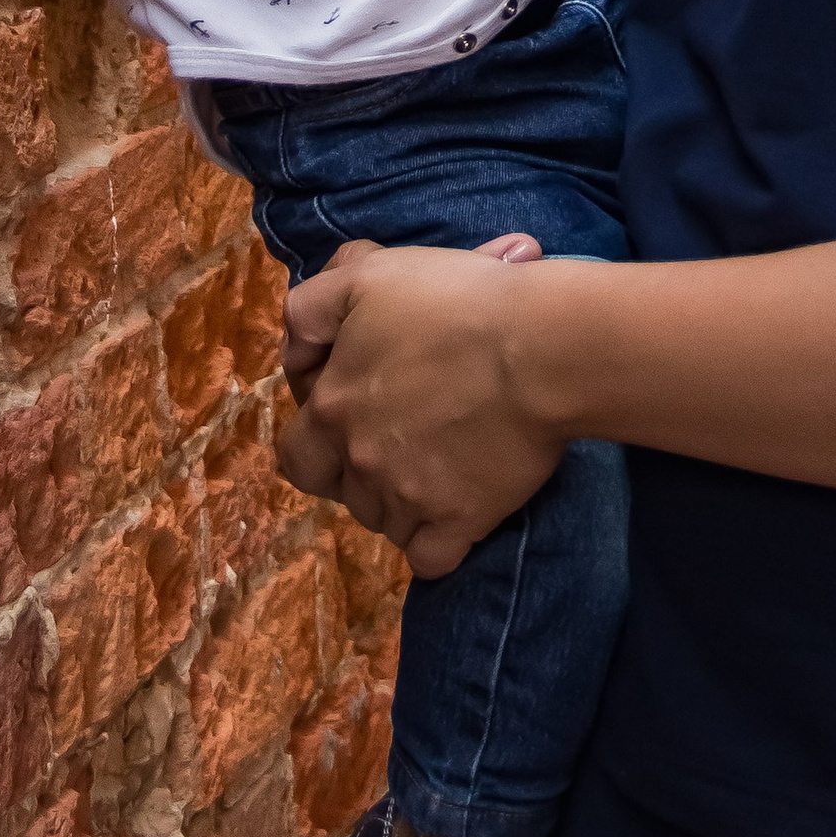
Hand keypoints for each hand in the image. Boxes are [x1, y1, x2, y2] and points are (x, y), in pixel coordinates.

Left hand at [277, 241, 566, 576]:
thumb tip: (295, 349)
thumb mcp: (366, 278)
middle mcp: (361, 463)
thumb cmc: (455, 301)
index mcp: (332, 409)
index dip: (320, 434)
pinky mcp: (459, 523)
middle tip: (399, 437)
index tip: (360, 406)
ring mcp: (409, 499)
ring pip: (385, 521)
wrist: (541, 346)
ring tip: (441, 457)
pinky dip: (438, 540)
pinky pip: (431, 558)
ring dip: (401, 498)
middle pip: (339, 490)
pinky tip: (456, 510)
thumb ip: (311, 310)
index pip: (296, 451)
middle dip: (358, 471)